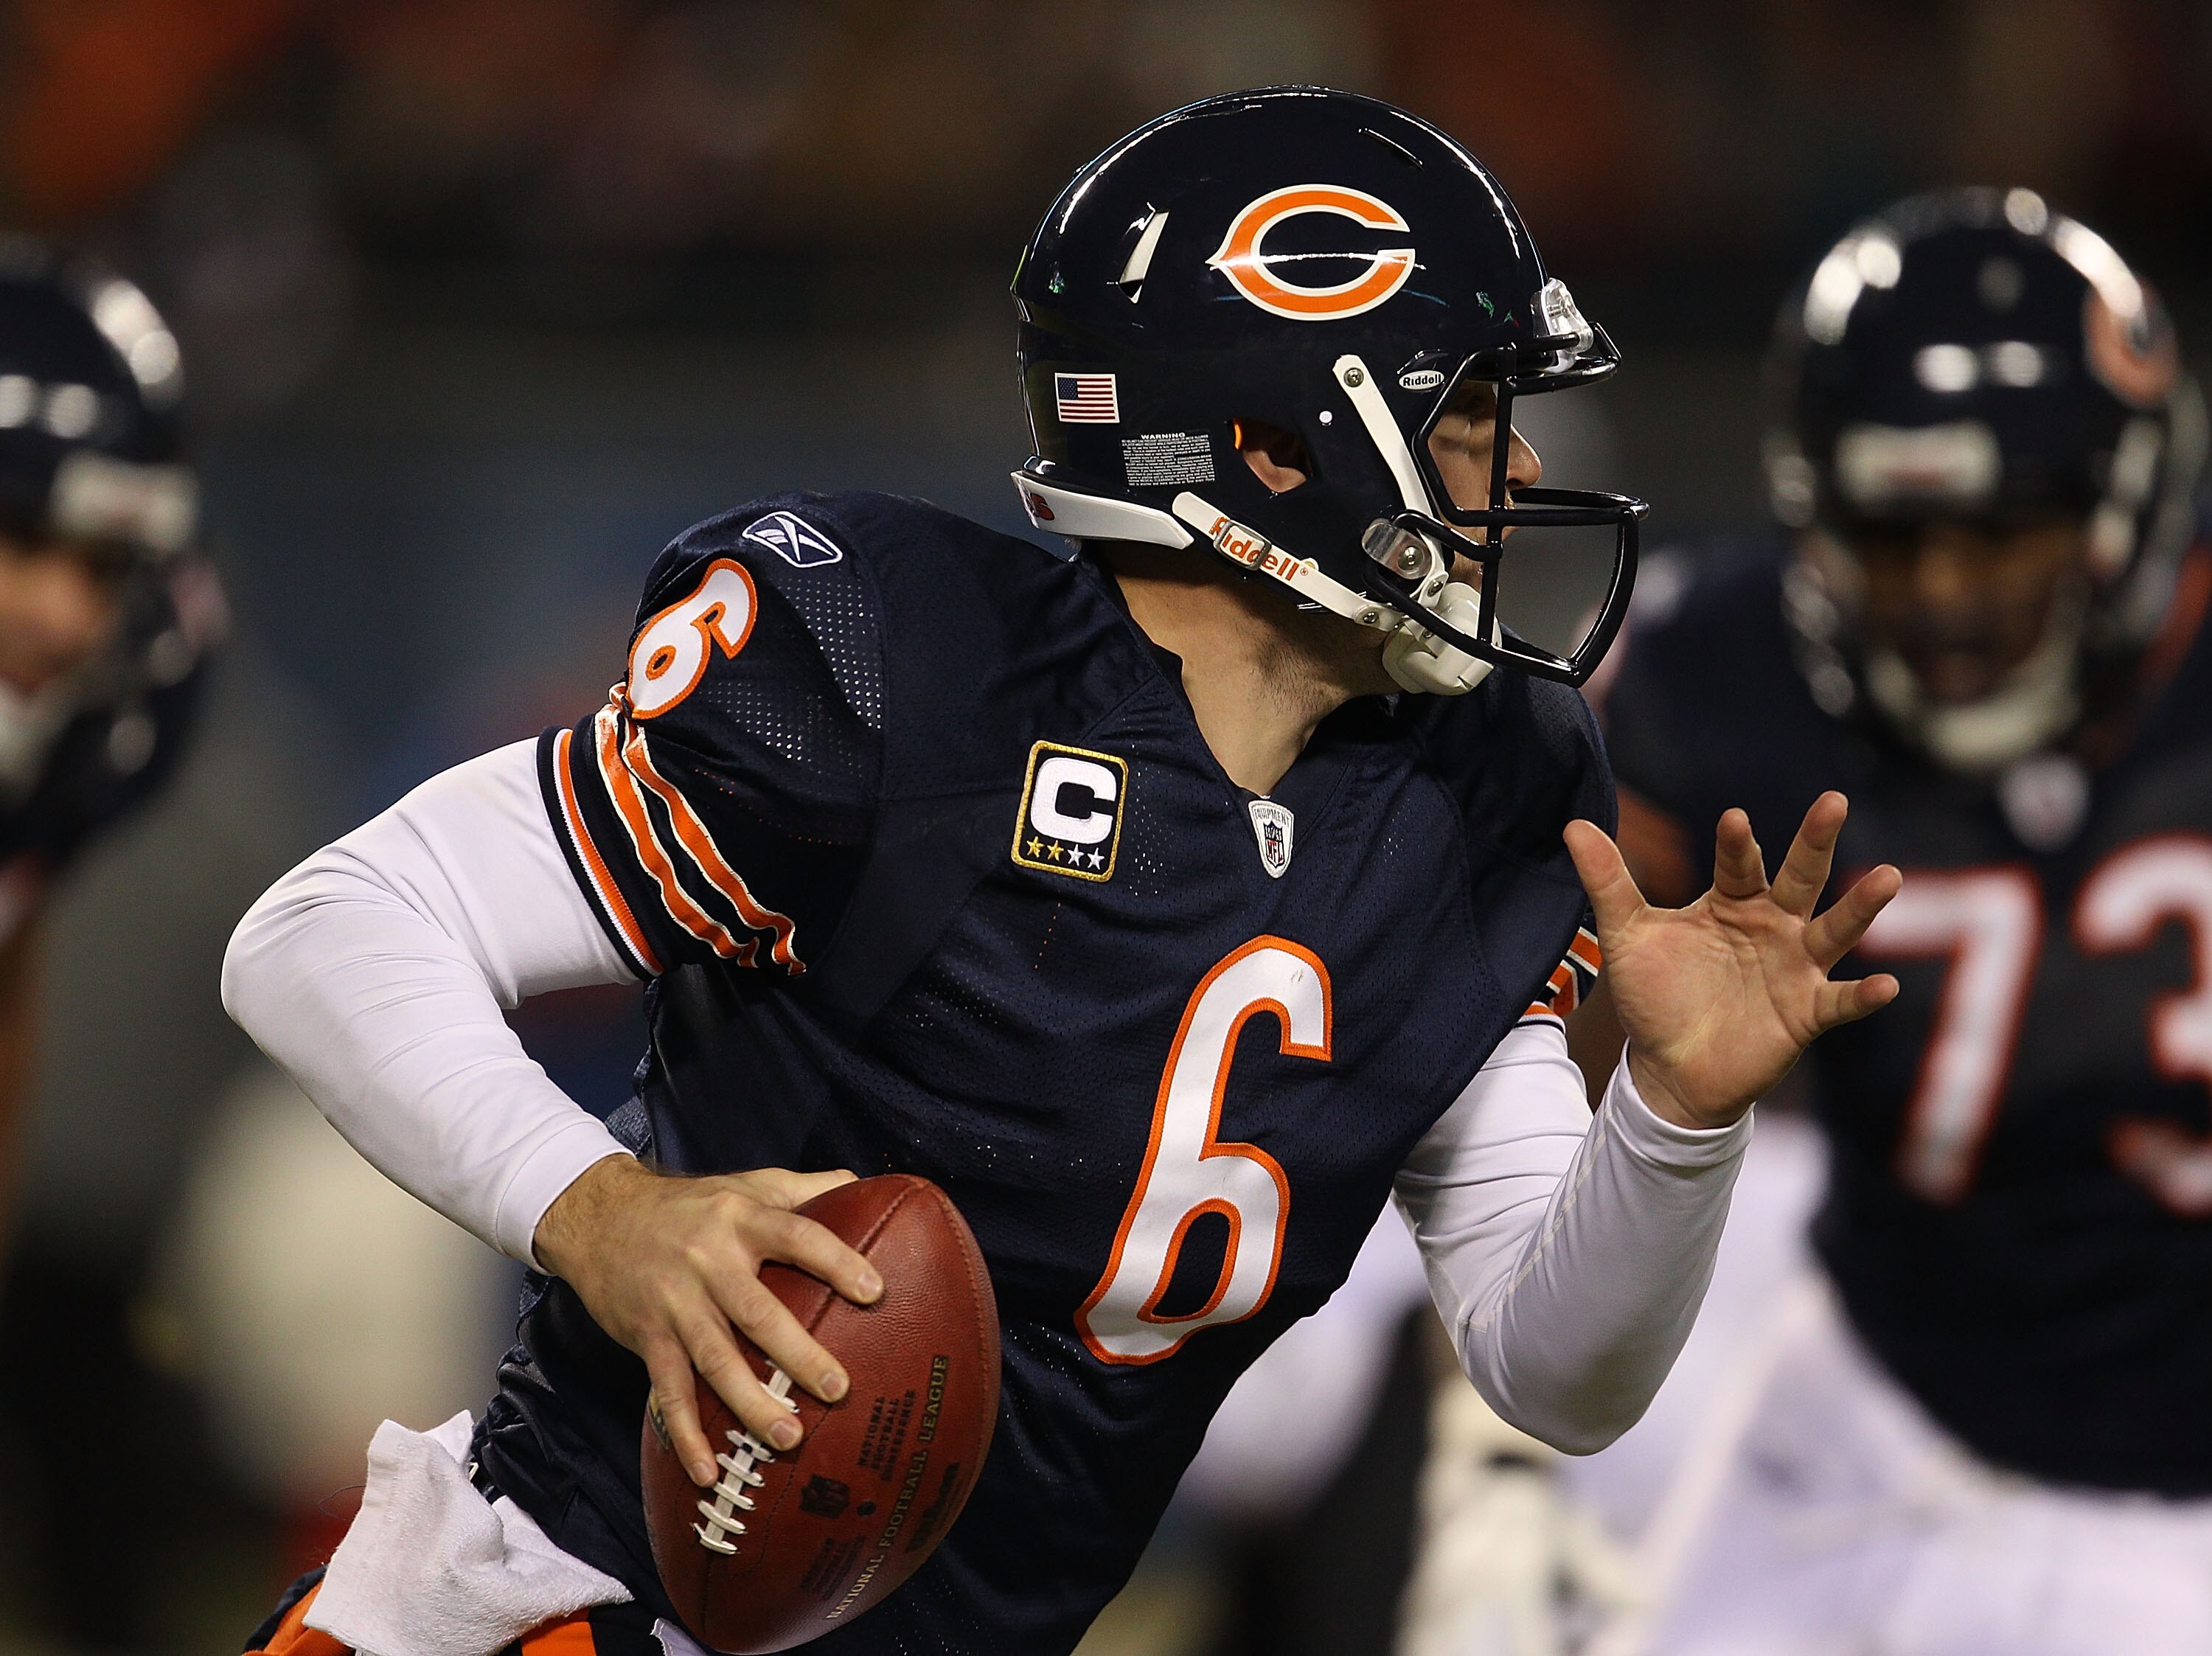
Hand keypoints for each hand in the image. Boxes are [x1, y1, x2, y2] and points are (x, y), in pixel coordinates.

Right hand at [533, 1156, 882, 1487]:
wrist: (600, 1217)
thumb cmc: (690, 1205)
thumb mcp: (747, 1184)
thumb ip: (805, 1188)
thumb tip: (866, 1185)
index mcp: (741, 1219)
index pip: (796, 1237)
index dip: (836, 1261)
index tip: (874, 1291)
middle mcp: (709, 1261)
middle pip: (757, 1312)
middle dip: (798, 1354)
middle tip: (839, 1389)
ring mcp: (675, 1303)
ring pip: (715, 1359)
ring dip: (750, 1403)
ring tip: (789, 1438)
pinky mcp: (648, 1337)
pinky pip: (668, 1392)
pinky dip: (685, 1434)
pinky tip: (708, 1471)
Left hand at [1564, 792, 1901, 1130]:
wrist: (1670, 1069)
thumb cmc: (1656, 996)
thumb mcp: (1629, 936)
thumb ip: (1608, 882)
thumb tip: (1573, 825)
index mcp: (1733, 902)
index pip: (1739, 864)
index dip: (1736, 844)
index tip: (1733, 819)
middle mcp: (1773, 927)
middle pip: (1801, 877)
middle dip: (1815, 842)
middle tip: (1833, 801)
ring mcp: (1795, 969)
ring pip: (1835, 931)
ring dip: (1861, 906)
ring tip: (1888, 876)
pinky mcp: (1806, 1014)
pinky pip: (1840, 1002)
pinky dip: (1863, 996)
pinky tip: (1886, 985)